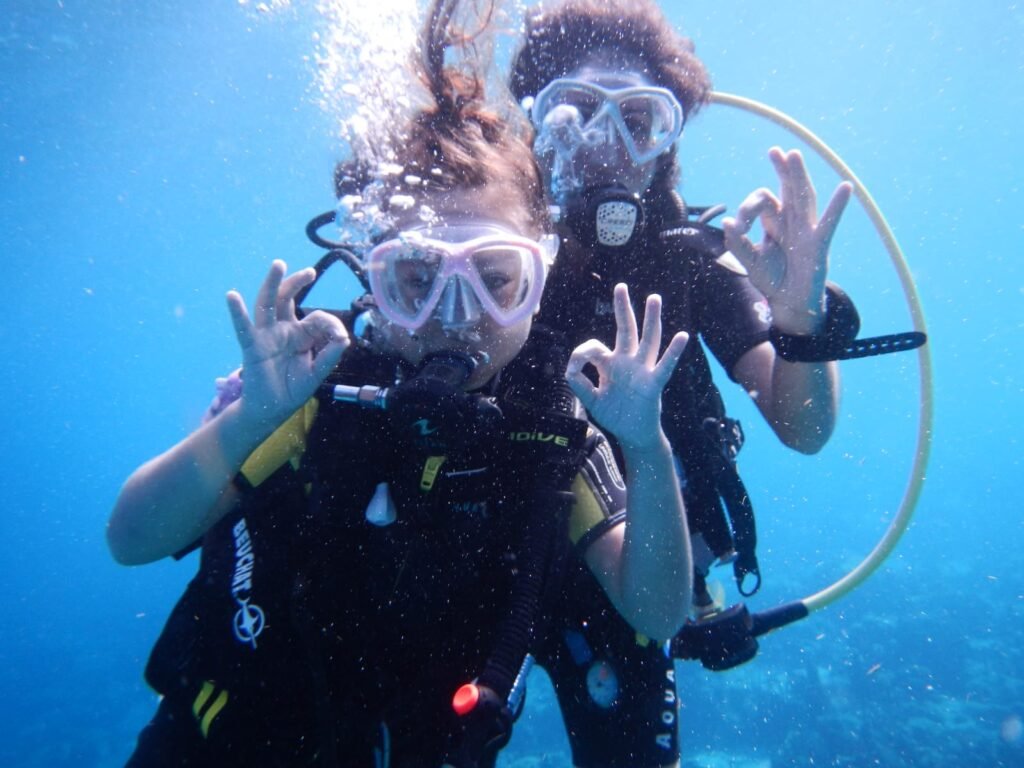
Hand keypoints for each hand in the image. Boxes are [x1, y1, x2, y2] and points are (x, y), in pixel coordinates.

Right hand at [226, 260, 349, 427]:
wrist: (272, 409)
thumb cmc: (292, 389)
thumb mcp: (317, 372)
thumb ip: (330, 355)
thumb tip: (344, 338)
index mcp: (300, 334)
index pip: (316, 318)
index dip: (331, 324)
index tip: (340, 338)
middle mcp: (282, 330)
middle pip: (287, 299)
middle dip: (297, 282)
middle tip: (309, 272)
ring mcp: (266, 336)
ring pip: (268, 304)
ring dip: (272, 284)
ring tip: (278, 265)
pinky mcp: (252, 347)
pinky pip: (244, 328)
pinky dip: (237, 313)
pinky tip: (232, 296)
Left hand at [566, 284, 687, 450]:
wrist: (632, 434)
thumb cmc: (615, 414)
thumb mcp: (591, 400)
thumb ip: (579, 384)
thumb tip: (570, 369)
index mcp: (610, 364)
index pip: (595, 347)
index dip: (581, 354)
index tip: (573, 368)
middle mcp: (627, 362)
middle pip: (626, 330)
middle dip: (623, 308)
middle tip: (621, 286)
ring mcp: (641, 371)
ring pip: (647, 340)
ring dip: (651, 320)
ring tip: (654, 298)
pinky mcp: (653, 384)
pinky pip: (664, 366)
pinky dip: (673, 352)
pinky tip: (682, 336)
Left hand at [722, 147, 851, 333]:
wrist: (789, 302)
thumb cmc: (772, 278)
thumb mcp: (750, 261)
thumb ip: (737, 243)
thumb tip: (727, 220)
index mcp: (774, 222)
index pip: (761, 201)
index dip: (748, 208)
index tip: (739, 226)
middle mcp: (791, 221)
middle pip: (787, 189)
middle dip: (782, 170)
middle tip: (775, 151)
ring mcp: (806, 230)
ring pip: (804, 198)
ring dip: (799, 177)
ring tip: (794, 156)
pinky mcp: (818, 245)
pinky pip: (829, 223)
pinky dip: (837, 206)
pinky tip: (847, 187)